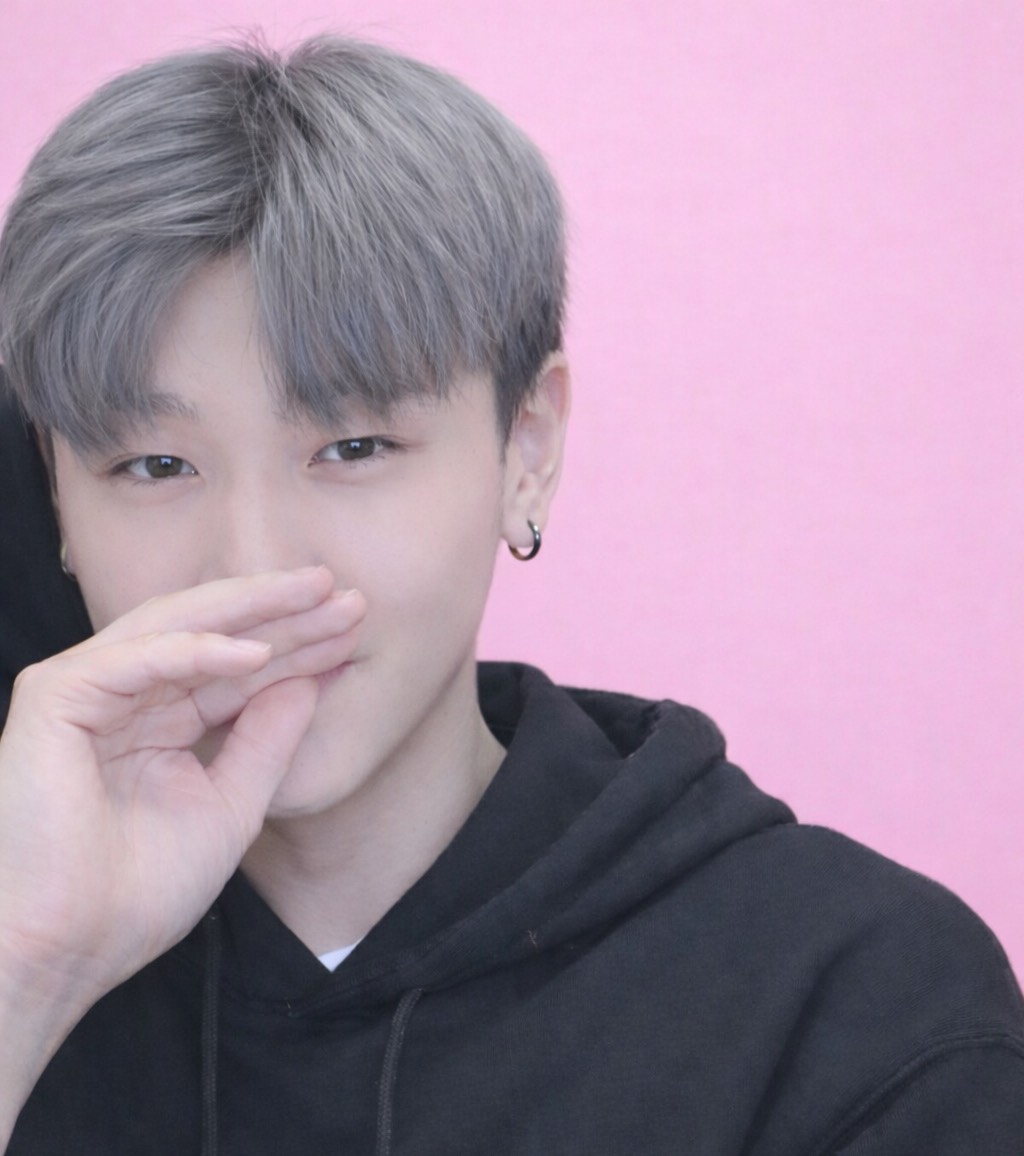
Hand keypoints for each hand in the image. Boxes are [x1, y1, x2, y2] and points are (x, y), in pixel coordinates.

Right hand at [0, 566, 363, 1007]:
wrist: (66, 952)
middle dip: (285, 614)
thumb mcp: (230, 805)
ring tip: (318, 594)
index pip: (237, 669)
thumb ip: (267, 740)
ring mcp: (87, 690)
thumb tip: (311, 681)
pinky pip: (138, 659)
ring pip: (179, 628)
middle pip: (216, 637)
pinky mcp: (56, 697)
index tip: (355, 632)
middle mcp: (125, 697)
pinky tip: (257, 653)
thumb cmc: (136, 895)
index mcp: (158, 722)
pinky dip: (198, 652)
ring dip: (253, 610)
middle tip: (352, 597)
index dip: (298, 648)